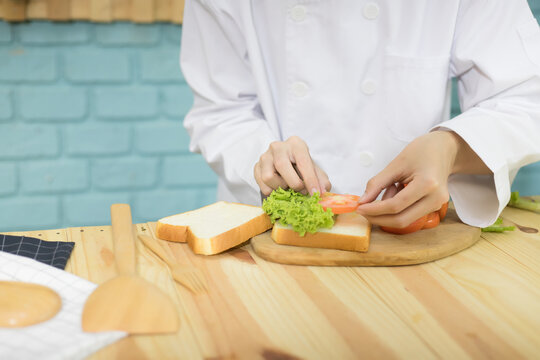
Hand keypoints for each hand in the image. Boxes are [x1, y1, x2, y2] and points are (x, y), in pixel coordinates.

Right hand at [254, 136, 330, 195]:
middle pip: (282, 166)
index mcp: (295, 144)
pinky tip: (279, 187)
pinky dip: (272, 191)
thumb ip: (321, 180)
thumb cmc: (301, 166)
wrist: (287, 162)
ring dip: (281, 187)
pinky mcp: (256, 166)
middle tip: (301, 191)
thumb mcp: (314, 170)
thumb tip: (324, 191)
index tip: (316, 193)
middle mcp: (278, 147)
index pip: (303, 161)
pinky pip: (262, 185)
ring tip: (288, 186)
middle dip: (294, 183)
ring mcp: (265, 156)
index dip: (310, 179)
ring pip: (269, 177)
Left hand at [356, 131, 489, 227]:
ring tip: (388, 189)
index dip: (374, 210)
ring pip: (406, 220)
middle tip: (363, 211)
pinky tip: (396, 191)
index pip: (395, 206)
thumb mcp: (395, 164)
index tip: (359, 208)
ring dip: (388, 212)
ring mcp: (438, 205)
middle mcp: (436, 198)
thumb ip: (377, 183)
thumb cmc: (421, 152)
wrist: (444, 149)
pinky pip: (411, 215)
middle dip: (378, 218)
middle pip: (401, 220)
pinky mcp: (435, 207)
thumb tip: (362, 201)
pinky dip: (397, 209)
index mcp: (427, 184)